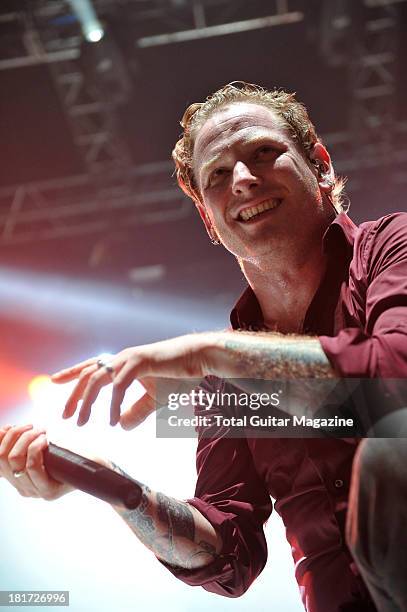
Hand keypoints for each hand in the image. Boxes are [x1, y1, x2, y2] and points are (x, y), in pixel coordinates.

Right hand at [0, 424, 73, 500]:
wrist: (96, 465)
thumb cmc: (70, 452)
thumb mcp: (43, 445)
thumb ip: (23, 443)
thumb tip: (3, 430)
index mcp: (18, 478)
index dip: (0, 439)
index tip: (11, 426)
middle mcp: (23, 488)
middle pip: (3, 457)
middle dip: (16, 434)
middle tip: (33, 426)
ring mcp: (35, 492)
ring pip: (16, 458)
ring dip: (28, 437)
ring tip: (42, 431)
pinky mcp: (48, 492)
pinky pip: (32, 465)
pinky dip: (36, 446)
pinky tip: (45, 440)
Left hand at [51, 333, 214, 428]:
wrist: (199, 359)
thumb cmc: (179, 374)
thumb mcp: (155, 399)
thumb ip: (137, 411)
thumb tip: (120, 425)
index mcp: (123, 363)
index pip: (92, 367)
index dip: (73, 372)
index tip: (55, 380)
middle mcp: (122, 358)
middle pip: (89, 374)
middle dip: (74, 395)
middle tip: (65, 416)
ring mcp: (129, 358)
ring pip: (97, 378)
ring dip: (87, 401)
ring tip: (82, 422)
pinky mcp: (139, 361)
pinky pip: (118, 384)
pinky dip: (112, 403)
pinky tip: (110, 419)